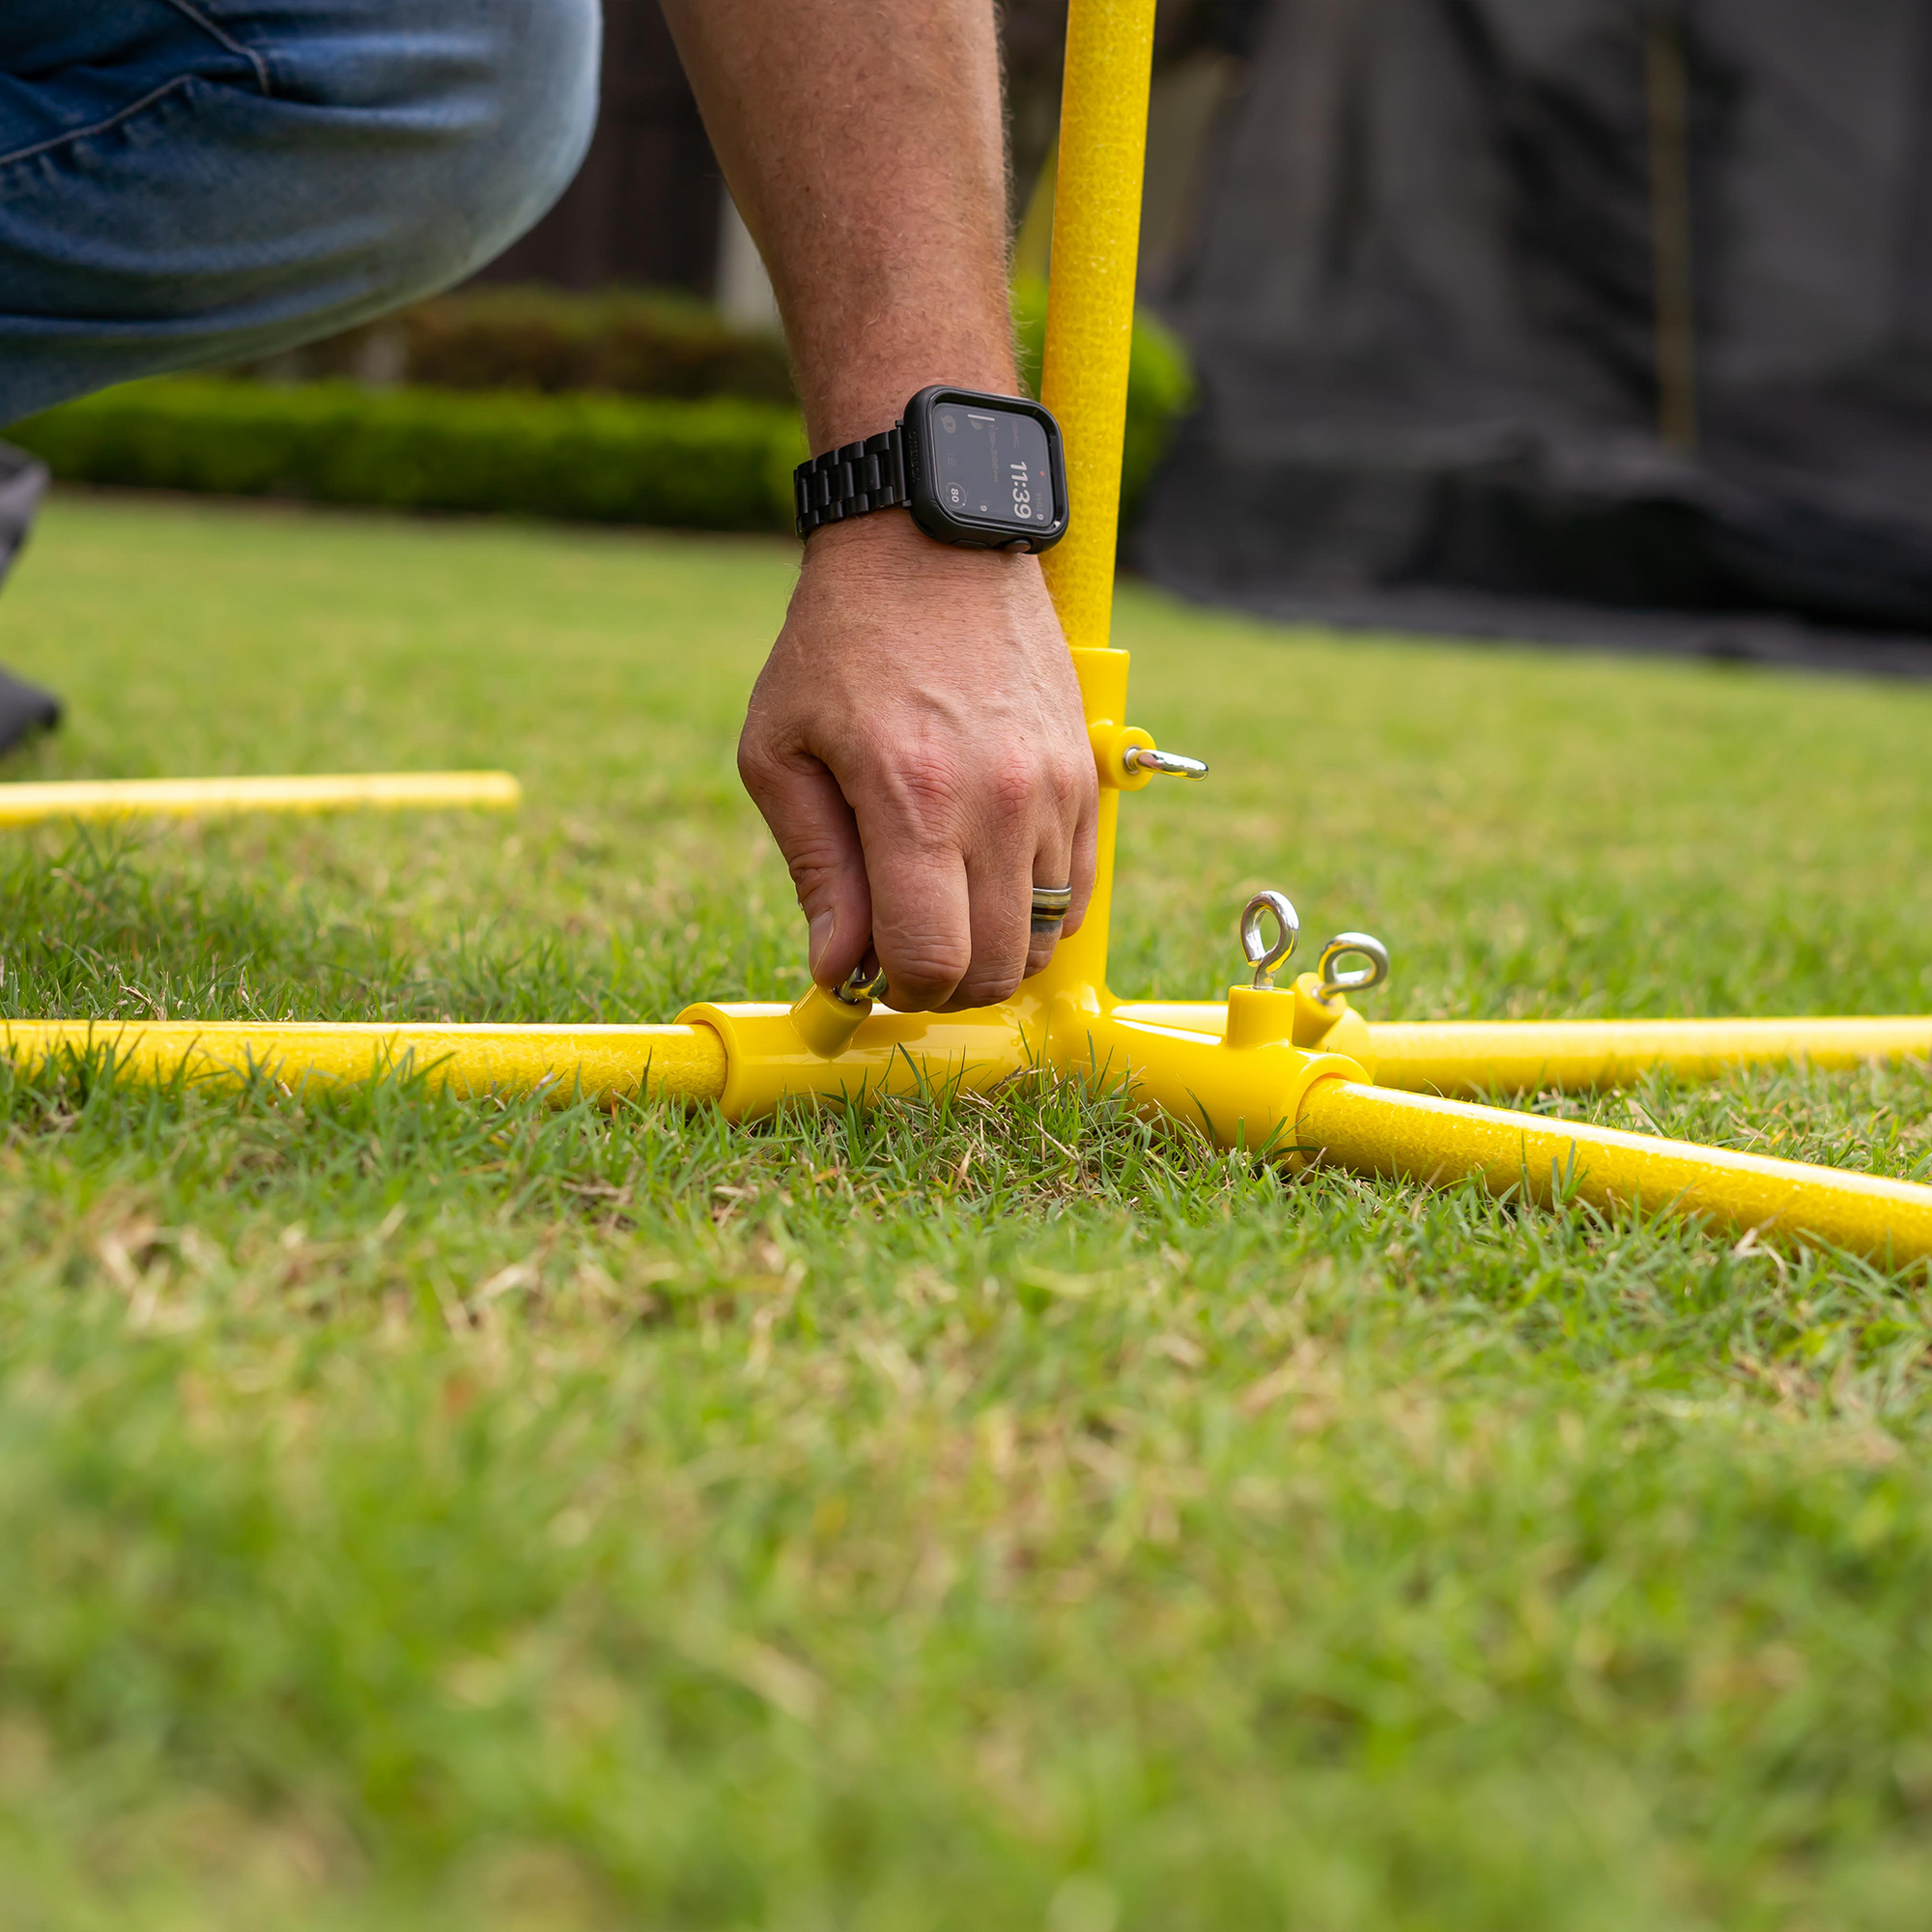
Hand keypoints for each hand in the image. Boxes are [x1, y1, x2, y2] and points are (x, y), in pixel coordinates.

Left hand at [739, 512, 1097, 1010]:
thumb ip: (816, 871)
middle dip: (944, 985)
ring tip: (946, 914)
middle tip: (903, 952)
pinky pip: (1078, 890)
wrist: (930, 543)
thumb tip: (839, 971)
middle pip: (998, 968)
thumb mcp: (780, 752)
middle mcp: (998, 803)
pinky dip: (1037, 913)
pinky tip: (987, 882)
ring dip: (995, 952)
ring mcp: (1054, 791)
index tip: (870, 971)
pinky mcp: (1084, 777)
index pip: (933, 961)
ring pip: (1046, 937)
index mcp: (913, 800)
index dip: (897, 990)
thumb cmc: (838, 642)